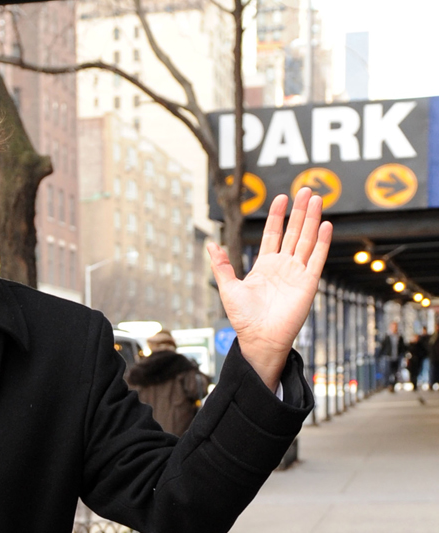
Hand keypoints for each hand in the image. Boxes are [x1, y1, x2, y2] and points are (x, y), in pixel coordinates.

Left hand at [207, 188, 331, 390]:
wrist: (259, 339)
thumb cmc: (243, 319)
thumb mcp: (228, 288)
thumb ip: (222, 266)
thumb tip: (211, 245)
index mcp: (264, 266)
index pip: (273, 234)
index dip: (277, 216)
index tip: (281, 198)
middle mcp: (282, 267)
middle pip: (293, 232)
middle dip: (299, 211)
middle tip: (305, 189)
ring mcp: (296, 274)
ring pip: (306, 240)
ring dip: (312, 220)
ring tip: (316, 199)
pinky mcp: (308, 284)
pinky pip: (316, 259)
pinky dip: (322, 242)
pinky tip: (325, 225)